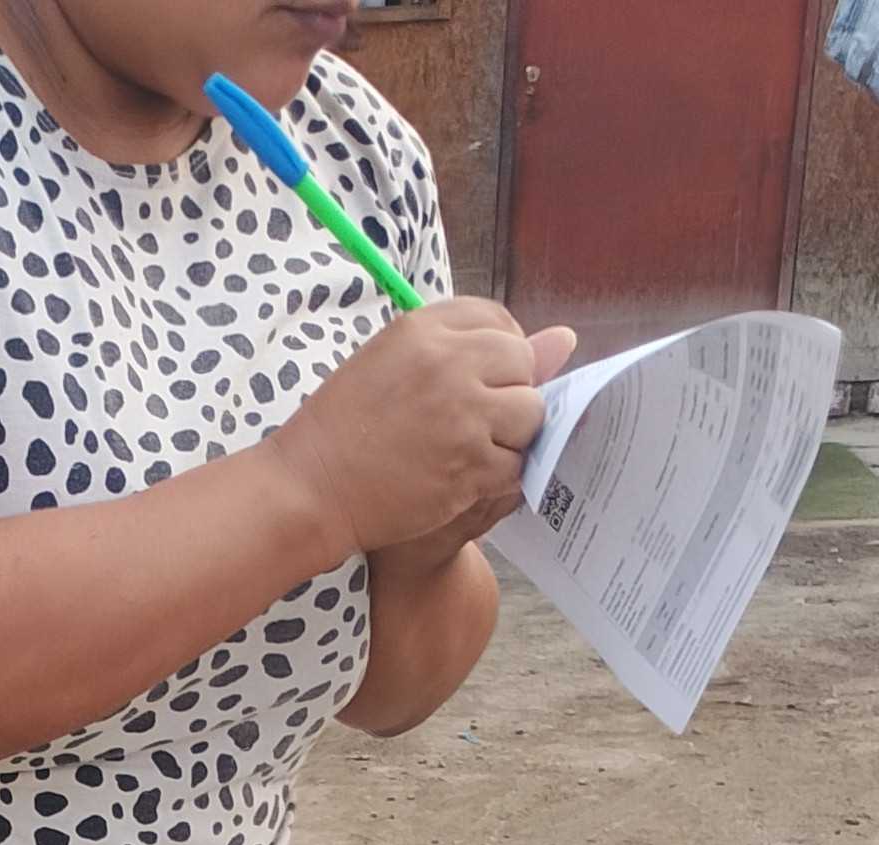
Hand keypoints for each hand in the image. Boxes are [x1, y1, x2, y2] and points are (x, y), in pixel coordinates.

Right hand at [280, 308, 577, 565]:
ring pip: (529, 415)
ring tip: (469, 450)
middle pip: (523, 365)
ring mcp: (462, 416)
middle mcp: (448, 363)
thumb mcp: (396, 363)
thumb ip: (472, 347)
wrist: (311, 487)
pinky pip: (515, 465)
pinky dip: (499, 475)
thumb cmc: (345, 426)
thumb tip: (567, 339)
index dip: (497, 354)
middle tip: (471, 422)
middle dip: (508, 393)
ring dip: (510, 436)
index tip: (475, 381)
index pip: (498, 322)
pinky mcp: (468, 467)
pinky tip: (466, 478)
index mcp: (425, 328)